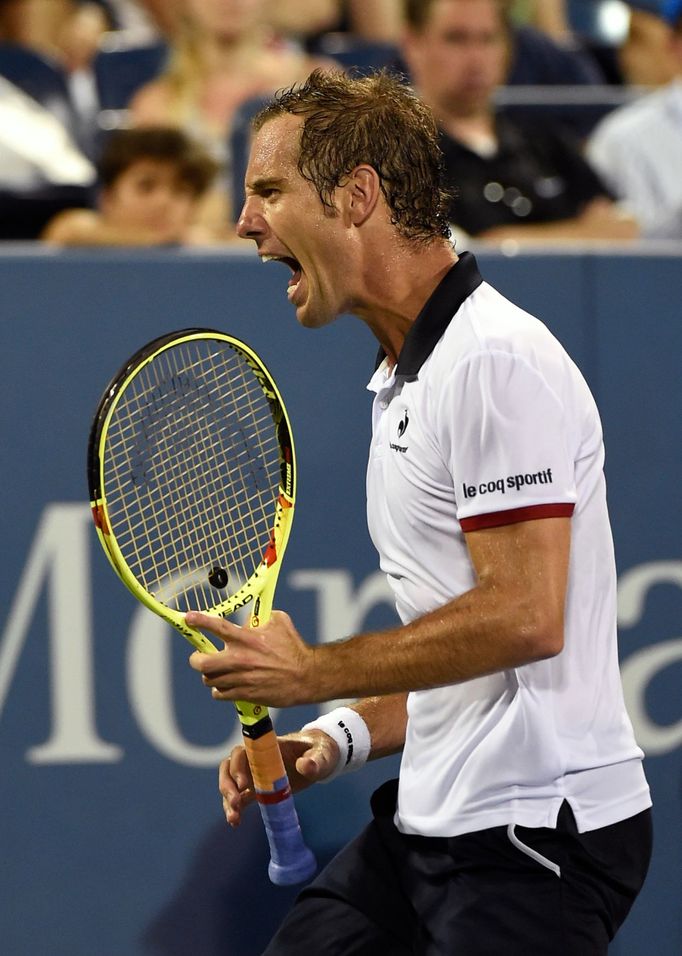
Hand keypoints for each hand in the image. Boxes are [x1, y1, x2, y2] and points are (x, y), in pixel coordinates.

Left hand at [187, 609, 317, 706]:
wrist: (306, 676)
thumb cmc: (294, 647)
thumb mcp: (279, 622)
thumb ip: (260, 617)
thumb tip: (248, 617)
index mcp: (247, 638)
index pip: (217, 627)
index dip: (199, 621)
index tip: (187, 618)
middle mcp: (240, 659)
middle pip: (201, 662)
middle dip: (196, 659)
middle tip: (200, 657)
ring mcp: (241, 679)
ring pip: (209, 679)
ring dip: (210, 674)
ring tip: (219, 671)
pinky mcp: (244, 695)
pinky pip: (219, 694)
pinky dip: (220, 690)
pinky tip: (227, 685)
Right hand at [219, 729, 339, 826]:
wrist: (320, 759)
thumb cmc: (320, 751)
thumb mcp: (322, 754)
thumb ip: (315, 760)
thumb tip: (304, 766)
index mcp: (268, 747)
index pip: (243, 751)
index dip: (238, 766)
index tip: (243, 784)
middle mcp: (256, 759)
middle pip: (230, 766)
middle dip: (227, 784)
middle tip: (235, 803)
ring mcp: (255, 774)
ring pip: (231, 782)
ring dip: (227, 799)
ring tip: (234, 818)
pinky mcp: (258, 789)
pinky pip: (240, 797)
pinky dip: (235, 809)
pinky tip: (235, 822)